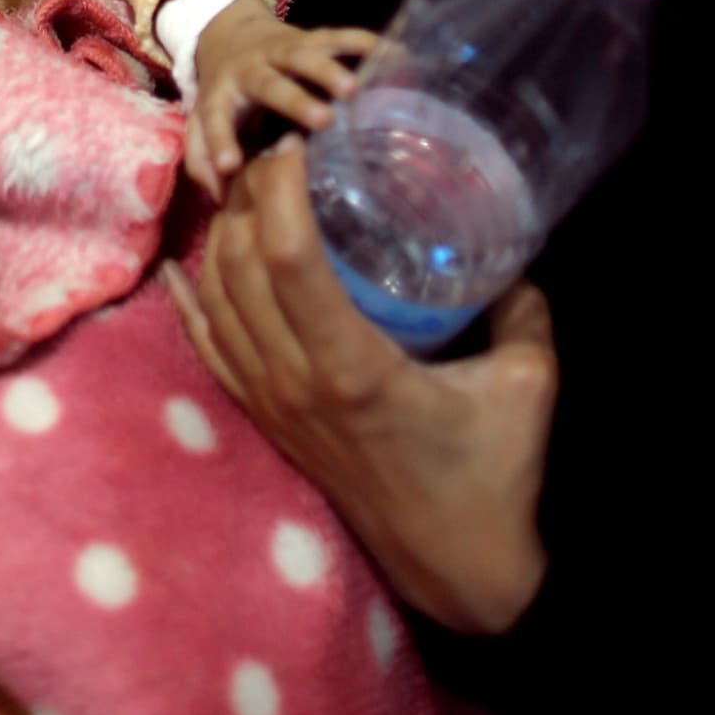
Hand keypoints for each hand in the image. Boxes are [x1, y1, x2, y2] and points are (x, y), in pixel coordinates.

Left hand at [170, 139, 559, 636]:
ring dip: (223, 237)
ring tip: (249, 189)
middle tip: (276, 150)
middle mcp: (295, 382)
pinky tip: (184, 265)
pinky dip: (191, 302)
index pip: (287, 256)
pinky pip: (207, 350)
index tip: (299, 143)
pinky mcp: (267, 423)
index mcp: (351, 367)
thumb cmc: (495, 475)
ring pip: (216, 301)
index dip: (281, 189)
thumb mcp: (529, 383)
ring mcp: (272, 405)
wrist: (457, 571)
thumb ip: (521, 304)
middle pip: (240, 264)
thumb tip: (509, 238)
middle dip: (248, 196)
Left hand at [184, 1, 377, 201]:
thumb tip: (219, 196)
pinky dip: (365, 43)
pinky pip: (338, 36)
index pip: (217, 121)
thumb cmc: (224, 93)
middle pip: (270, 84)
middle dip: (296, 101)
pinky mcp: (309, 36)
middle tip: (323, 121)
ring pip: (304, 55)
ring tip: (354, 89)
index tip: (231, 167)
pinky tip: (395, 57)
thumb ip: (202, 158)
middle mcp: (252, 69)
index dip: (221, 143)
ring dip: (328, 70)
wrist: (229, 33)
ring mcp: (282, 50)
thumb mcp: (203, 122)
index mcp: (223, 95)